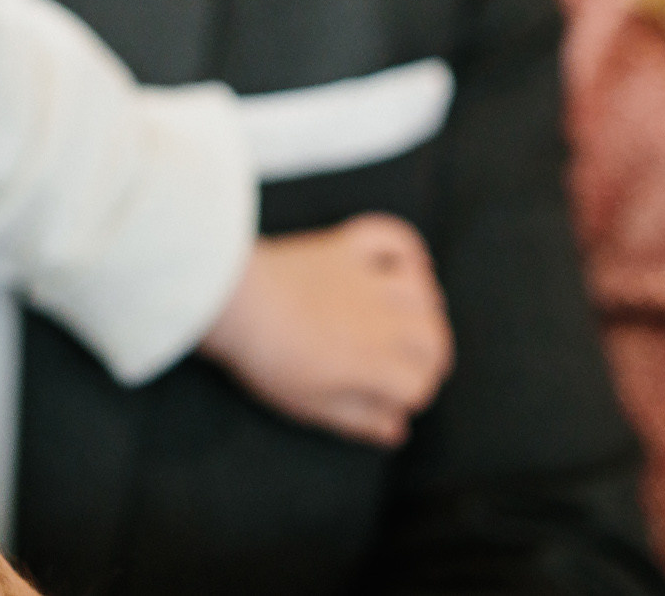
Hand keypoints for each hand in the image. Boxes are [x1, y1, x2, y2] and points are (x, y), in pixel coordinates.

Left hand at [198, 213, 452, 447]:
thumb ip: (359, 419)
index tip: (392, 399)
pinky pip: (394, 236)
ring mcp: (367, 277)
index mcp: (373, 362)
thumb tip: (398, 428)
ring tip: (409, 322)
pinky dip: (409, 249)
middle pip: (435, 337)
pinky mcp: (347, 245)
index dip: (412, 396)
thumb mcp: (309, 405)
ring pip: (425, 290)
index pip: (421, 382)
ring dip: (426, 309)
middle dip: (431, 357)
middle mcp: (382, 317)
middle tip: (408, 365)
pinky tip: (408, 265)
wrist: (229, 299)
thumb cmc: (266, 356)